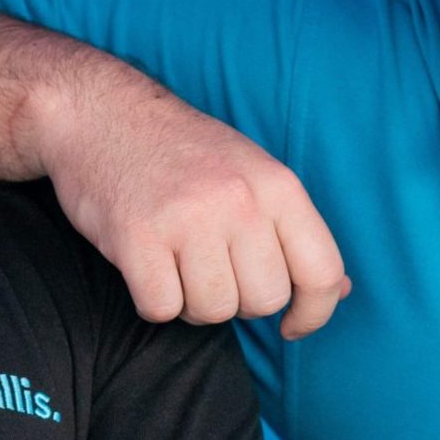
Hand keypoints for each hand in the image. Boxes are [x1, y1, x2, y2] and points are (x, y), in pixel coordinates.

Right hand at [34, 81, 350, 339]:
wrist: (101, 113)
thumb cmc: (181, 152)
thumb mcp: (252, 173)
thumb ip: (294, 231)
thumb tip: (338, 290)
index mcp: (276, 185)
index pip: (321, 271)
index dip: (313, 313)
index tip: (291, 325)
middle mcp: (239, 200)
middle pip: (263, 300)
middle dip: (237, 299)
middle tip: (211, 269)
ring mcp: (187, 218)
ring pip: (213, 311)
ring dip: (192, 302)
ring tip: (177, 264)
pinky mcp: (136, 238)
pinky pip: (161, 309)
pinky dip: (152, 300)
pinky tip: (146, 266)